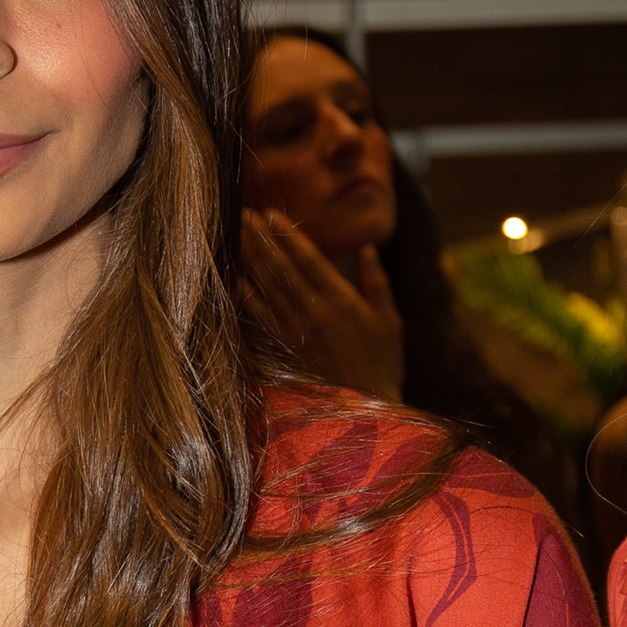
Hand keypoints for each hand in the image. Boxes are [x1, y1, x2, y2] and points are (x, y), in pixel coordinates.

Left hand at [242, 207, 405, 398]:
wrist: (363, 411)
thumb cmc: (383, 365)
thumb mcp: (390, 322)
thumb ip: (377, 283)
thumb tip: (369, 250)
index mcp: (341, 301)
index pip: (309, 259)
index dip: (288, 235)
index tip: (272, 214)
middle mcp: (314, 312)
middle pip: (282, 268)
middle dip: (261, 240)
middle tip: (243, 214)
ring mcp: (296, 331)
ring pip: (268, 288)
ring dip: (250, 260)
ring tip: (236, 235)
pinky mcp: (285, 349)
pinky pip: (262, 318)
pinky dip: (248, 297)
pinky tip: (236, 279)